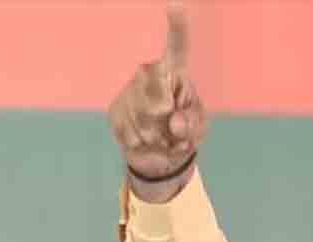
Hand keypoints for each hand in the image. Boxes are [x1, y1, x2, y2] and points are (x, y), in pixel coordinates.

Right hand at [107, 4, 206, 200]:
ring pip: (146, 118)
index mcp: (175, 73)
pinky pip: (133, 134)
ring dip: (162, 138)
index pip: (177, 48)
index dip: (177, 28)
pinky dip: (147, 146)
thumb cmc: (183, 132)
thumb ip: (191, 123)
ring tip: (165, 138)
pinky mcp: (115, 111)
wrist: (158, 156)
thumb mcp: (197, 128)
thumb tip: (173, 122)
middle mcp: (149, 75)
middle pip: (156, 90)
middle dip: (169, 117)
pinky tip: (149, 142)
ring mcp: (129, 92)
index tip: (176, 5)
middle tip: (176, 129)